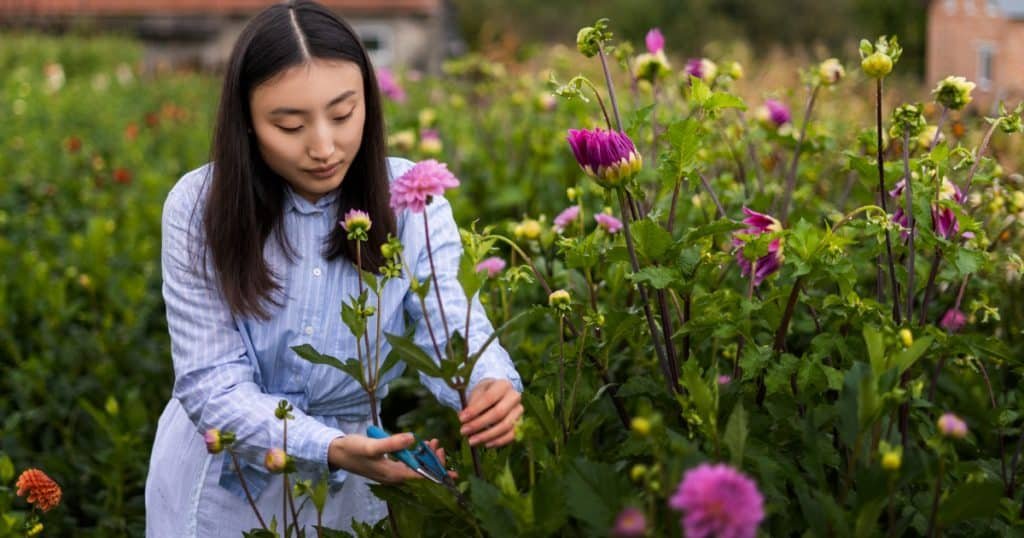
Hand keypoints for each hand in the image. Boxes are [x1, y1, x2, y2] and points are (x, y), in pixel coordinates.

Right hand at [328, 433, 453, 482]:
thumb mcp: (372, 445)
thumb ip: (392, 443)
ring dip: (426, 458)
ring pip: (415, 468)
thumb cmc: (352, 449)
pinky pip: (408, 464)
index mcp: (392, 475)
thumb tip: (413, 439)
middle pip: (420, 474)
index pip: (420, 477)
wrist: (336, 451)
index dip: (436, 469)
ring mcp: (390, 472)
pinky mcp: (388, 466)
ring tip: (433, 443)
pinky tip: (420, 446)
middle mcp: (393, 476)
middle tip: (438, 445)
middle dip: (433, 461)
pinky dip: (416, 456)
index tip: (445, 459)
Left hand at [458, 378, 522, 447]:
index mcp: (503, 385)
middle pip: (499, 413)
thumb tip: (464, 419)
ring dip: (487, 435)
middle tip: (463, 431)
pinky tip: (485, 444)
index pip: (489, 398)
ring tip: (471, 441)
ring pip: (506, 426)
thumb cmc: (485, 394)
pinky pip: (511, 435)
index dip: (475, 410)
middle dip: (479, 424)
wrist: (498, 395)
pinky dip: (498, 441)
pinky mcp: (520, 424)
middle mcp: (514, 397)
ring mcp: (519, 411)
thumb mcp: (477, 393)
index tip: (461, 419)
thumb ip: (471, 404)